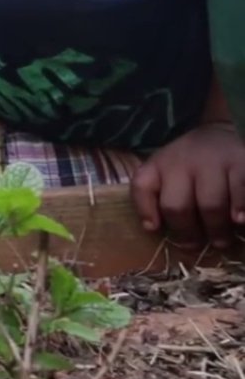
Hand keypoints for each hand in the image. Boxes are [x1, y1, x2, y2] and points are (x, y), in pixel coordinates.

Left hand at [131, 122, 244, 248]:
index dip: (145, 211)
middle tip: (197, 245)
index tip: (154, 228)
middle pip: (178, 206)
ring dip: (216, 228)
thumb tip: (152, 227)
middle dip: (187, 232)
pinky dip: (241, 209)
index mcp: (159, 165)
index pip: (142, 186)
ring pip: (210, 205)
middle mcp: (183, 162)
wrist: (220, 133)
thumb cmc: (188, 165)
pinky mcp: (242, 163)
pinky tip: (240, 221)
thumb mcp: (163, 172)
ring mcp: (213, 162)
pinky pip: (241, 193)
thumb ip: (152, 196)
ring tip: (221, 241)